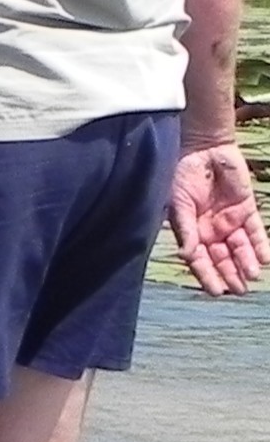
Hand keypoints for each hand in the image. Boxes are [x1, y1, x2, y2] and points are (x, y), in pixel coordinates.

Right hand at [170, 141, 264, 296]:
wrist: (204, 150)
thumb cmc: (183, 176)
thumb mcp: (179, 205)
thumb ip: (185, 230)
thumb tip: (187, 255)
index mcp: (192, 231)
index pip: (200, 259)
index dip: (207, 275)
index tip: (216, 292)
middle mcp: (211, 230)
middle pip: (222, 257)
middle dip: (230, 273)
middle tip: (240, 290)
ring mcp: (230, 220)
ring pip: (240, 247)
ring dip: (246, 262)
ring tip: (253, 276)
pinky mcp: (246, 209)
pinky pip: (256, 231)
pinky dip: (261, 245)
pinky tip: (265, 259)